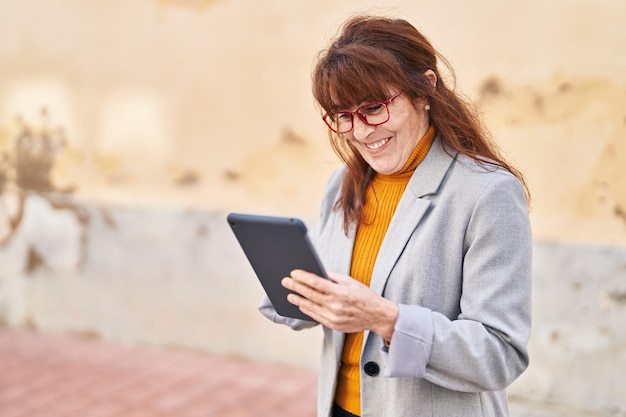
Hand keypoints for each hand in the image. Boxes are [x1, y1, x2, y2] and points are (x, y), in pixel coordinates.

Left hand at [282, 269, 398, 339]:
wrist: (377, 316)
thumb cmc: (364, 296)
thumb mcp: (351, 281)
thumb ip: (333, 277)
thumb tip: (317, 272)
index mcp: (340, 291)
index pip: (316, 283)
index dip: (303, 277)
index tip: (293, 273)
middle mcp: (336, 305)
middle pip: (310, 294)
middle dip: (295, 287)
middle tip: (285, 281)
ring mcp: (333, 317)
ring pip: (310, 307)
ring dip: (298, 300)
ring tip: (289, 294)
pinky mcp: (333, 325)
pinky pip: (315, 316)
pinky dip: (306, 310)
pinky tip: (301, 304)